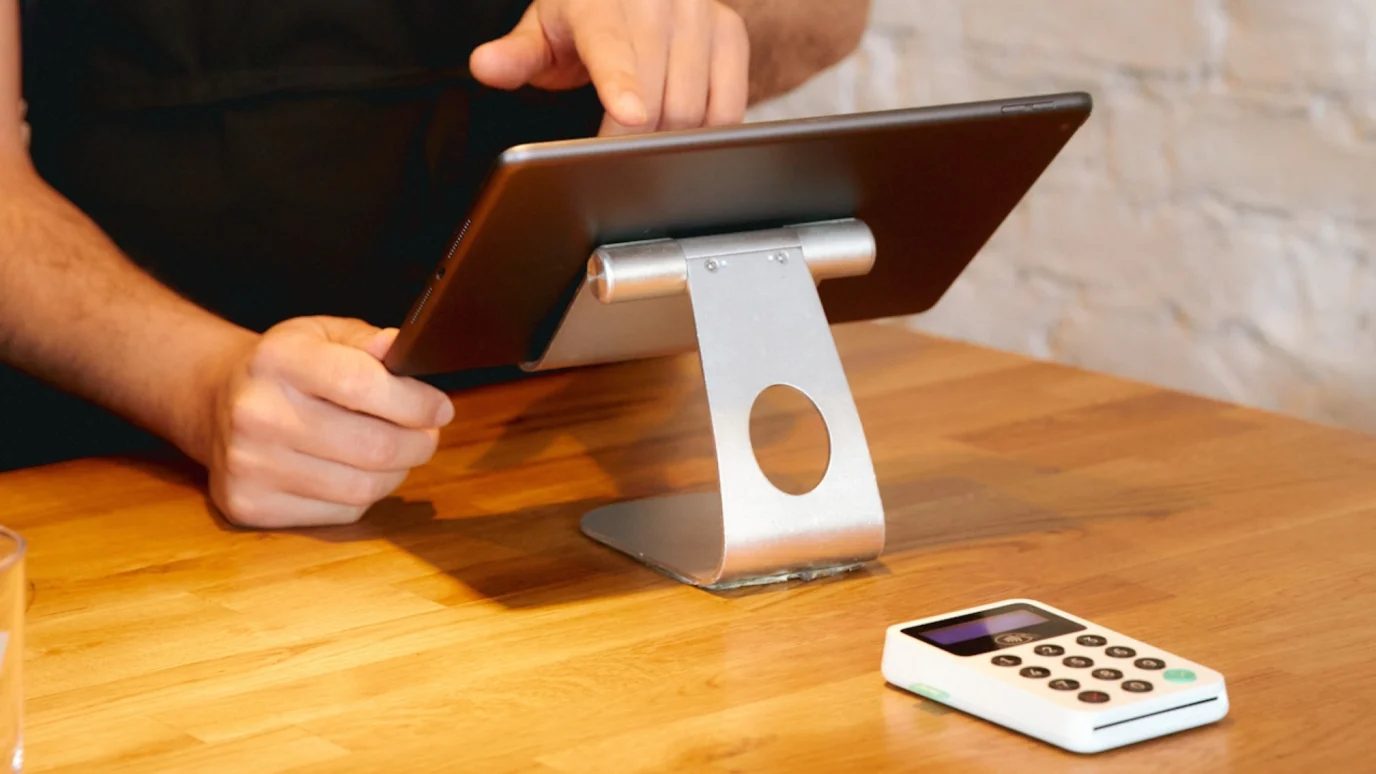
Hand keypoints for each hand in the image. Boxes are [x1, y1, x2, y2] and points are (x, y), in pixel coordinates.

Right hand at [204, 317, 453, 528]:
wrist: (216, 401)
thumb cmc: (286, 368)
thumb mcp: (322, 335)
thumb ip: (368, 342)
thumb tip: (403, 348)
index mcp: (278, 359)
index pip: (362, 385)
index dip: (416, 402)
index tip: (440, 408)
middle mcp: (256, 413)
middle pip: (372, 446)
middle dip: (418, 442)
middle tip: (427, 434)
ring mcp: (248, 465)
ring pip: (363, 488)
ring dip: (397, 472)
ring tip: (397, 451)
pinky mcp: (249, 505)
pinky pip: (340, 513)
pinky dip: (364, 497)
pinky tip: (356, 472)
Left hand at [470, 0, 749, 135]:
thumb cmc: (587, 12)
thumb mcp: (544, 31)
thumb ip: (516, 55)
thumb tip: (487, 65)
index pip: (612, 48)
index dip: (622, 85)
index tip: (629, 115)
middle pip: (656, 97)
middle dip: (634, 140)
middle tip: (612, 154)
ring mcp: (701, 13)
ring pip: (692, 107)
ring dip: (669, 140)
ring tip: (645, 136)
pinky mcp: (731, 32)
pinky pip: (728, 107)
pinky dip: (706, 132)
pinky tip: (682, 130)